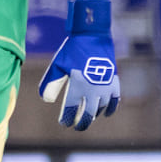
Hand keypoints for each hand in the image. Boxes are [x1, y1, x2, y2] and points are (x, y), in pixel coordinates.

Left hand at [39, 0, 120, 129]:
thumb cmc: (72, 50)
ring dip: (93, 115)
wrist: (93, 35)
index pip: (70, 111)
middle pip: (87, 115)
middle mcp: (92, 90)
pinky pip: (114, 102)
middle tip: (76, 126)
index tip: (63, 123)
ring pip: (100, 109)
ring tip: (87, 117)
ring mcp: (105, 87)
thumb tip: (46, 101)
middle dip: (80, 123)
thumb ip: (50, 84)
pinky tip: (105, 113)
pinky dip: (110, 109)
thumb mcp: (57, 65)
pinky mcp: (114, 82)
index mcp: (77, 86)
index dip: (66, 119)